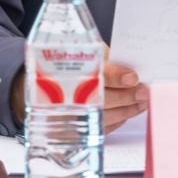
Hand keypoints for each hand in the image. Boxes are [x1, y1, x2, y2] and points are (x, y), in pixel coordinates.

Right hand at [11, 45, 148, 132]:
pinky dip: (117, 121)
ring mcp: (72, 114)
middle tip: (144, 93)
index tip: (134, 78)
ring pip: (105, 116)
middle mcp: (70, 96)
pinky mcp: (74, 127)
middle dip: (128, 97)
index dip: (118, 77)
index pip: (97, 76)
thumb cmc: (64, 63)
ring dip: (127, 111)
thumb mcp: (81, 50)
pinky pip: (99, 127)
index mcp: (72, 72)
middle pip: (105, 99)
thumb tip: (129, 65)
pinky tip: (127, 113)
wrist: (32, 84)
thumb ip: (103, 57)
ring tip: (142, 103)